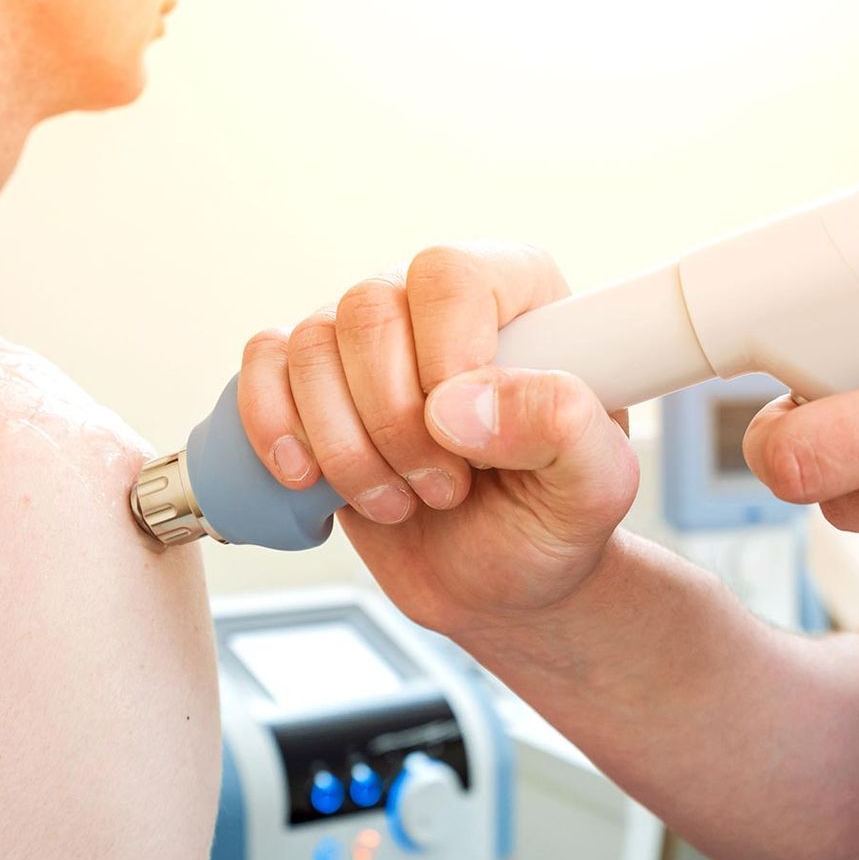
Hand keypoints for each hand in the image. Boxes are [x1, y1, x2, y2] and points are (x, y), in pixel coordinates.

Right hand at [235, 243, 638, 634]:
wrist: (499, 583)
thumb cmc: (552, 522)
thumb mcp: (596, 487)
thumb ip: (562, 427)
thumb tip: (457, 402)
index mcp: (517, 294)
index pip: (450, 277)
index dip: (445, 360)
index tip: (472, 446)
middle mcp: (435, 302)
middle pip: (368, 307)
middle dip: (394, 422)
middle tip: (446, 490)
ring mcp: (367, 341)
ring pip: (310, 344)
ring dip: (345, 447)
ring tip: (398, 502)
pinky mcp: (313, 385)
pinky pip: (262, 364)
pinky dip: (272, 427)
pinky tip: (309, 480)